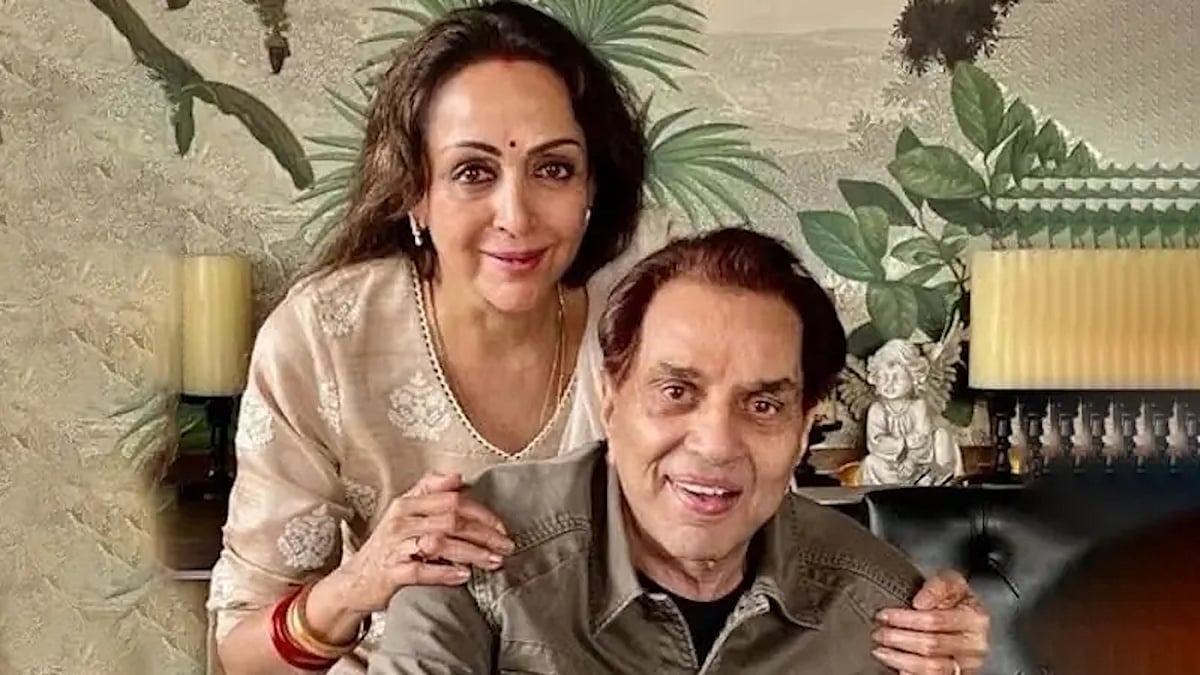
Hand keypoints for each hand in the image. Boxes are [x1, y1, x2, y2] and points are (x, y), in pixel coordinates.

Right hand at [319, 471, 514, 614]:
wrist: (356, 580)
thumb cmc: (390, 546)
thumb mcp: (406, 513)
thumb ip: (430, 492)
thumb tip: (459, 477)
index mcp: (408, 503)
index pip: (453, 499)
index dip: (481, 512)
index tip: (502, 526)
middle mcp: (401, 520)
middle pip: (451, 520)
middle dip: (484, 533)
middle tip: (505, 546)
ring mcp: (395, 546)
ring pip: (439, 543)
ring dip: (471, 552)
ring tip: (493, 561)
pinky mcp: (390, 572)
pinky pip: (421, 570)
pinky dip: (445, 572)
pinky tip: (463, 576)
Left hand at [871, 569, 989, 673]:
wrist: (964, 619)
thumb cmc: (954, 600)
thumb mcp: (951, 582)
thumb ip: (938, 585)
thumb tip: (921, 602)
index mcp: (975, 619)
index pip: (935, 620)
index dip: (905, 618)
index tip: (884, 615)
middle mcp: (975, 645)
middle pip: (931, 645)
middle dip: (897, 638)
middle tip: (878, 632)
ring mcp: (967, 666)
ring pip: (931, 668)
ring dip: (900, 659)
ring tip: (880, 650)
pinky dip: (909, 673)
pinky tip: (896, 665)